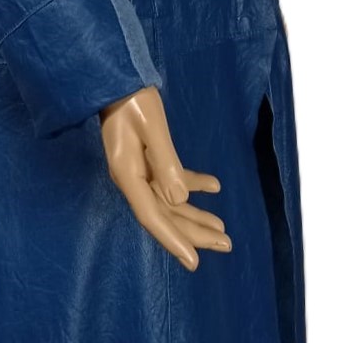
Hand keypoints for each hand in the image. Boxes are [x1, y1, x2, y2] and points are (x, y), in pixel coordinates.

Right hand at [99, 87, 230, 271]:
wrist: (116, 79)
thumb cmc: (133, 98)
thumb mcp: (152, 126)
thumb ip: (165, 161)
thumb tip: (180, 200)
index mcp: (127, 173)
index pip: (152, 216)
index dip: (173, 241)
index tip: (194, 263)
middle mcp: (132, 178)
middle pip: (164, 214)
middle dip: (194, 233)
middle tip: (227, 245)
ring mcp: (138, 170)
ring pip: (169, 202)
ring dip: (195, 215)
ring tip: (223, 229)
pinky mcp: (146, 159)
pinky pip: (171, 179)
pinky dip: (193, 185)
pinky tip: (214, 187)